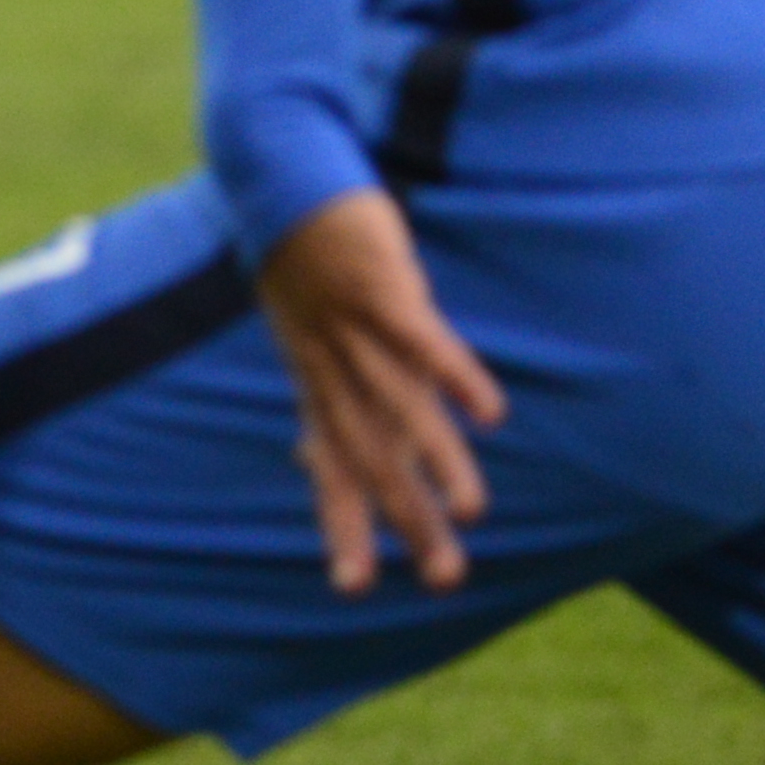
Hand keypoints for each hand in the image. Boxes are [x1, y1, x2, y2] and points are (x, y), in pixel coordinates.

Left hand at [254, 187, 509, 594]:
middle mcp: (331, 367)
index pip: (328, 468)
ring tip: (473, 512)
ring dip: (436, 460)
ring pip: (398, 407)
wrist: (274, 176)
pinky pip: (419, 338)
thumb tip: (307, 459)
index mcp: (316, 383)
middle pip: (370, 454)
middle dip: (404, 519)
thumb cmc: (299, 266)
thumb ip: (322, 401)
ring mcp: (354, 328)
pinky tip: (489, 412)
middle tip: (444, 579)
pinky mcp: (381, 285)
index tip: (352, 588)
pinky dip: (453, 373)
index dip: (339, 525)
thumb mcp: (303, 341)